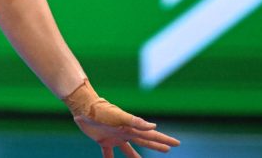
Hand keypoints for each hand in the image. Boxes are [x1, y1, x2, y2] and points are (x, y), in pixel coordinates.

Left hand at [64, 80, 178, 156]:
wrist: (84, 108)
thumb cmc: (102, 111)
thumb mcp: (119, 116)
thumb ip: (136, 122)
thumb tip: (154, 125)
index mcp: (131, 127)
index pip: (151, 134)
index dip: (164, 139)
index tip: (177, 143)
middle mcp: (125, 132)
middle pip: (144, 141)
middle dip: (156, 145)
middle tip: (168, 149)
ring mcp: (115, 137)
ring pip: (129, 150)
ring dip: (136, 156)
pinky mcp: (103, 140)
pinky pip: (109, 154)